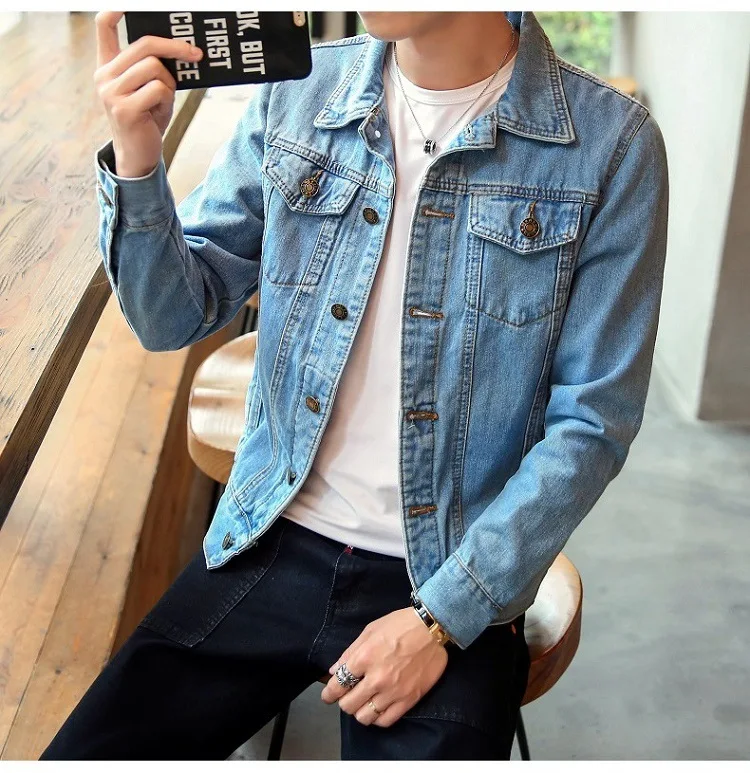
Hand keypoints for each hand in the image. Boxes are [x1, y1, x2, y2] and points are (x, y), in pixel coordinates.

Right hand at [93, 11, 203, 177]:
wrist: (138, 154)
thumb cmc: (147, 119)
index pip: (104, 26)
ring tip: (163, 101)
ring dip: (169, 84)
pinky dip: (167, 100)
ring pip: (154, 68)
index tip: (127, 2)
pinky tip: (158, 113)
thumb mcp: (148, 89)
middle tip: (196, 53)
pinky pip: (158, 89)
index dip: (115, 9)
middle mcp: (104, 75)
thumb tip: (183, 49)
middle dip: (175, 47)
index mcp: (108, 66)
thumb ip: (154, 68)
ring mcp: (111, 92)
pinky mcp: (124, 109)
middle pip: (144, 45)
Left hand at [321, 607, 448, 727]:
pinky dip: (377, 718)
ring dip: (359, 711)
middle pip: (348, 704)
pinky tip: (377, 709)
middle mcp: (376, 678)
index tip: (327, 696)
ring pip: (364, 717)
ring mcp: (393, 691)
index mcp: (364, 658)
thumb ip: (350, 651)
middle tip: (347, 696)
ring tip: (362, 703)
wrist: (432, 629)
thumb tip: (334, 670)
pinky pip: (385, 720)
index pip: (338, 685)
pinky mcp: (408, 700)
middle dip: (343, 701)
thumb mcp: (370, 630)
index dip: (328, 694)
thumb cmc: (400, 624)